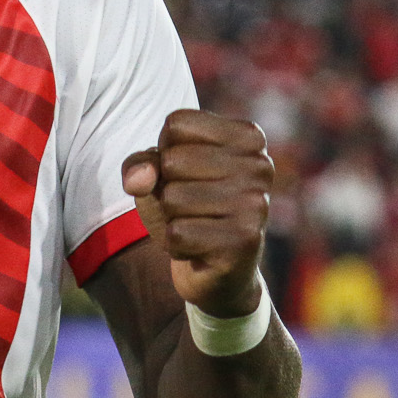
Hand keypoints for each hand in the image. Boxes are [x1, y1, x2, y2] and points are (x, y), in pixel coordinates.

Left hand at [122, 109, 272, 317]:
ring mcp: (256, 204)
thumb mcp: (160, 174)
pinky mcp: (245, 241)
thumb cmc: (189, 207)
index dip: (166, 151)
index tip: (188, 173)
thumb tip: (137, 181)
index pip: (176, 124)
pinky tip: (198, 249)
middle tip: (190, 206)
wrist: (217, 273)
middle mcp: (260, 165)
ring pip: (173, 198)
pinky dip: (175, 245)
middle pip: (172, 161)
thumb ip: (140, 164)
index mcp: (248, 136)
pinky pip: (177, 233)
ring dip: (171, 218)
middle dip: (166, 188)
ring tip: (195, 226)